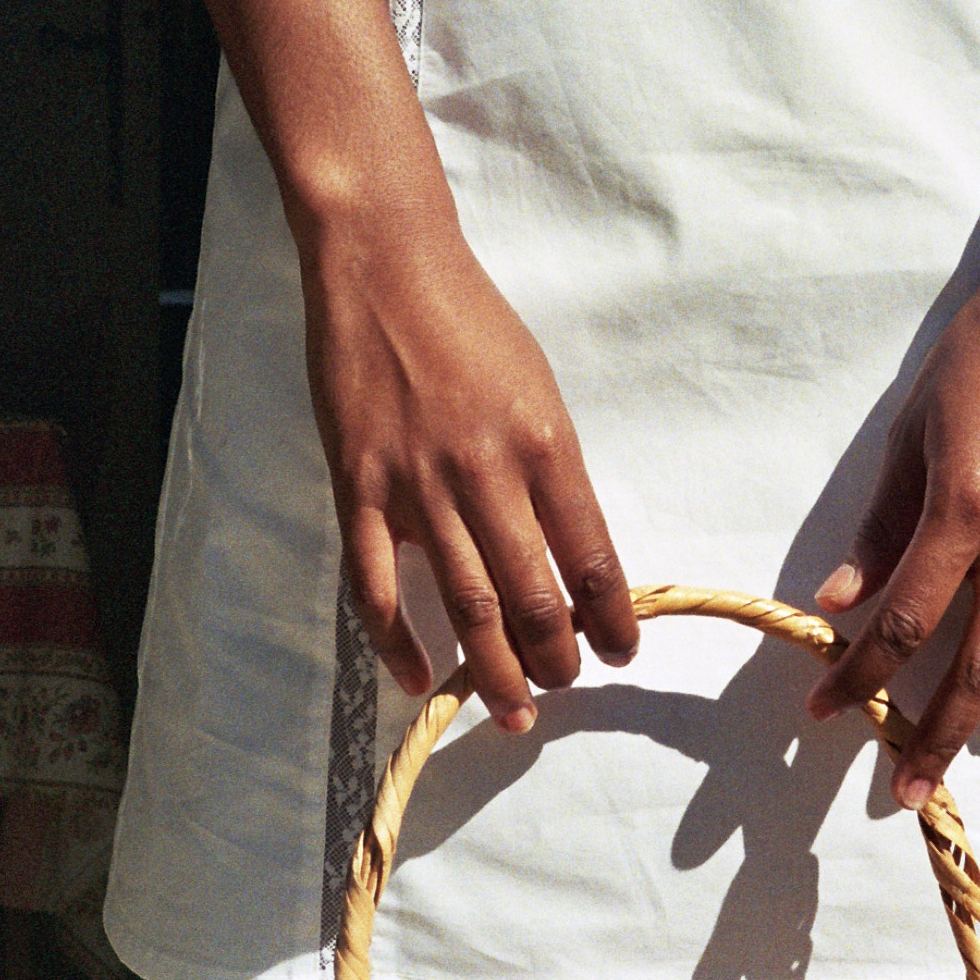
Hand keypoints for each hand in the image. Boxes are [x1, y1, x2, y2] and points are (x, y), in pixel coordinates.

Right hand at [300, 209, 637, 728]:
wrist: (386, 267)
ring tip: (515, 712)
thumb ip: (550, 468)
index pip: (592, 556)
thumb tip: (566, 549)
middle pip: (531, 596)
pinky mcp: (358, 487)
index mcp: (544, 444)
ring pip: (464, 605)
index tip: (620, 650)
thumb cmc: (472, 321)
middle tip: (564, 685)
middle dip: (555, 658)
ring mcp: (417, 485)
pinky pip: (377, 586)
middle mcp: (486, 472)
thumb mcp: (537, 389)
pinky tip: (423, 678)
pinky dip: (399, 644)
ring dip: (494, 670)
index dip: (611, 618)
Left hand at [806, 246, 979, 808]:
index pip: (903, 621)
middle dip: (932, 736)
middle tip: (903, 788)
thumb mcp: (909, 434)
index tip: (827, 708)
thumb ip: (879, 526)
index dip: (861, 676)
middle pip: (977, 668)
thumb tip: (839, 598)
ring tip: (953, 745)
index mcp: (966, 509)